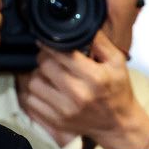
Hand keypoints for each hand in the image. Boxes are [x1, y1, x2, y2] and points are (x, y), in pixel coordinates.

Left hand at [15, 30, 148, 148]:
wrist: (118, 124)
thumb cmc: (118, 90)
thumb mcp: (117, 62)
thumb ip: (100, 42)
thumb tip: (82, 25)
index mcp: (95, 77)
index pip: (61, 54)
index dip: (51, 44)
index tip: (48, 41)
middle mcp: (78, 95)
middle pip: (44, 67)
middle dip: (45, 58)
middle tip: (51, 58)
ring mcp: (64, 111)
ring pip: (32, 83)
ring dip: (37, 75)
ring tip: (48, 74)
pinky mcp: (55, 121)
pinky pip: (29, 101)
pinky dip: (32, 92)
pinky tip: (45, 88)